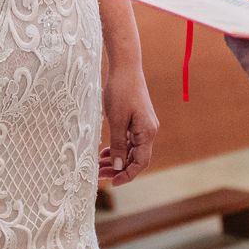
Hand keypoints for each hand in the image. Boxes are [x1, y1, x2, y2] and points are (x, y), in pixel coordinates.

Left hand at [99, 64, 157, 186]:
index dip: (127, 175)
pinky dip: (118, 147)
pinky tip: (106, 152)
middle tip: (100, 176)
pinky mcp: (137, 119)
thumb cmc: (121, 90)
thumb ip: (118, 144)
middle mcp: (148, 130)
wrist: (125, 65)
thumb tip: (118, 166)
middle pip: (136, 158)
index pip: (140, 162)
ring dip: (117, 159)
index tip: (112, 183)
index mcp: (147, 132)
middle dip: (119, 169)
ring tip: (99, 166)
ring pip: (132, 150)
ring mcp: (143, 125)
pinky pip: (129, 140)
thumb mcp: (116, 119)